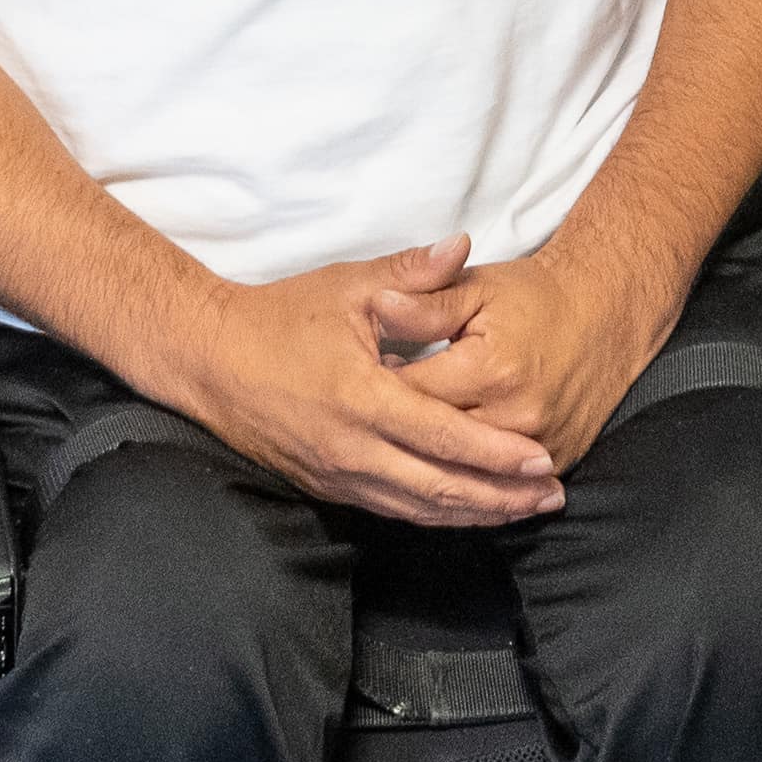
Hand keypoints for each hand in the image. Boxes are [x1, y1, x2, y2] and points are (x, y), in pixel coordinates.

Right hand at [157, 241, 561, 526]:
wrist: (210, 360)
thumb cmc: (281, 319)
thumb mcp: (347, 287)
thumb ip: (411, 274)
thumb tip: (463, 247)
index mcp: (361, 398)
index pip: (443, 437)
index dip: (495, 454)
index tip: (542, 460)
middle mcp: (351, 449)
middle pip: (439, 487)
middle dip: (501, 496)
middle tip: (552, 496)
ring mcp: (337, 475)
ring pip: (418, 509)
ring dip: (475, 513)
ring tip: (525, 510)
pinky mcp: (328, 487)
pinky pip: (393, 510)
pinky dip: (437, 515)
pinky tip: (469, 511)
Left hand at [375, 238, 674, 472]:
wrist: (605, 312)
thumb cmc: (535, 297)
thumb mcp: (477, 288)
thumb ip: (426, 301)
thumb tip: (380, 303)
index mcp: (490, 369)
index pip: (412, 397)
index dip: (374, 392)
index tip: (348, 387)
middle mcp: (516, 415)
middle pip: (435, 445)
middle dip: (394, 439)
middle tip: (357, 432)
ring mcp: (539, 445)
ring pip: (467, 475)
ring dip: (427, 472)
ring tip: (392, 459)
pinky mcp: (558, 459)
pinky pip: (501, 488)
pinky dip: (467, 490)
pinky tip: (439, 485)